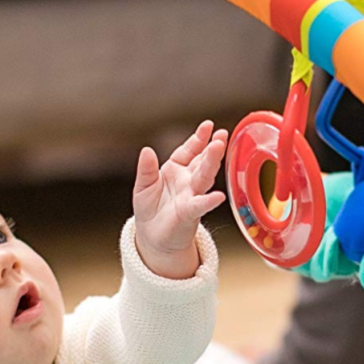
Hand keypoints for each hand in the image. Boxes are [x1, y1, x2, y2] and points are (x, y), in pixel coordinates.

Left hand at [132, 120, 228, 278]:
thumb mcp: (143, 185)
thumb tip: (146, 150)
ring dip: (211, 163)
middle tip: (220, 135)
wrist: (152, 237)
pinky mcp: (189, 214)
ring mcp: (191, 196)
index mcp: (176, 170)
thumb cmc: (150, 209)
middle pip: (201, 162)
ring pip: (203, 177)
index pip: (189, 150)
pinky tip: (217, 196)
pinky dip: (208, 201)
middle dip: (211, 148)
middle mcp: (188, 181)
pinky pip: (200, 205)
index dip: (198, 138)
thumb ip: (146, 169)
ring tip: (218, 148)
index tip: (208, 126)